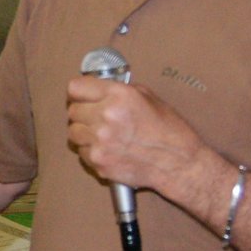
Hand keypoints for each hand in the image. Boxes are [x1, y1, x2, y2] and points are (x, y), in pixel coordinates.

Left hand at [64, 74, 212, 205]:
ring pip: (73, 132)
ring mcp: (100, 141)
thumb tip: (97, 89)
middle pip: (72, 111)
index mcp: (118, 96)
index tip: (82, 96)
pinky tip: (108, 149)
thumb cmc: (168, 130)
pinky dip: (91, 151)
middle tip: (97, 118)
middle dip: (83, 113)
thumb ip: (118, 90)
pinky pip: (81, 152)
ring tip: (102, 134)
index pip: (75, 87)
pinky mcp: (99, 161)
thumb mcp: (148, 97)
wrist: (178, 163)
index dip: (79, 92)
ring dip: (84, 132)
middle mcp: (106, 116)